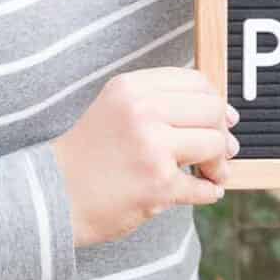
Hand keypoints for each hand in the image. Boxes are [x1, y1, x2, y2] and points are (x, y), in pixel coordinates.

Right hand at [51, 67, 236, 244]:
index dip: (215, 103)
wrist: (53, 196)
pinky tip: (202, 192)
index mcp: (131, 88)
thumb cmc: (89, 156)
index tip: (219, 121)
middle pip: (213, 111)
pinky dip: (209, 192)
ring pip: (215, 145)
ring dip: (219, 165)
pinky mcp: (159, 185)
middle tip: (219, 152)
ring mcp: (152, 148)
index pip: (197, 82)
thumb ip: (160, 102)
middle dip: (222, 133)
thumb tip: (226, 114)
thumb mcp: (116, 109)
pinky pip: (205, 187)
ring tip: (211, 175)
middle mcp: (142, 112)